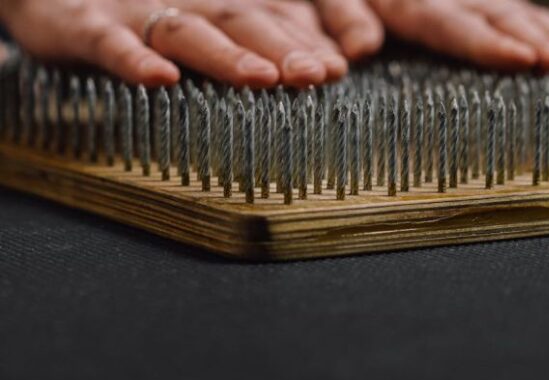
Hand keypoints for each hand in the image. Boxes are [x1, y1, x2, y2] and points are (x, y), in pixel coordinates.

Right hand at [0, 0, 347, 86]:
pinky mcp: (85, 23)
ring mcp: (137, 10)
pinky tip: (160, 78)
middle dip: (283, 47)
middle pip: (244, 20)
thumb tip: (334, 65)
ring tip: (260, 78)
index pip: (275, 17)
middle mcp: (190, 1)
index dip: (309, 40)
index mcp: (223, 2)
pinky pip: (110, 42)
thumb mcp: (207, 18)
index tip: (340, 68)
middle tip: (318, 74)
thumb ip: (263, 36)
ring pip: (189, 31)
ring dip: (226, 55)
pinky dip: (134, 59)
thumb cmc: (145, 10)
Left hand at [315, 0, 548, 72]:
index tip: (525, 61)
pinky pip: (535, 17)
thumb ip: (345, 17)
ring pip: (531, 18)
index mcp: (415, 2)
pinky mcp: (491, 2)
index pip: (458, 26)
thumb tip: (360, 50)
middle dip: (548, 44)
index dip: (492, 45)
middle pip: (507, 21)